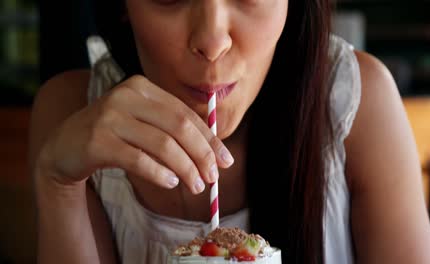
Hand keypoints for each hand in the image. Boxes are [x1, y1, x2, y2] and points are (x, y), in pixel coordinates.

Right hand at [35, 75, 233, 193]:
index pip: (186, 114)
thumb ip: (173, 131)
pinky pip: (139, 159)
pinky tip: (172, 183)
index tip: (226, 161)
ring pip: (162, 144)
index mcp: (141, 87)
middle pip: (179, 127)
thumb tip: (215, 155)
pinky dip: (160, 172)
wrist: (64, 147)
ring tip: (197, 186)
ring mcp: (110, 116)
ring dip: (186, 168)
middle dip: (202, 155)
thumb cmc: (113, 136)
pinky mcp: (98, 140)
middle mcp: (126, 95)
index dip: (210, 139)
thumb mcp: (142, 125)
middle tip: (213, 178)